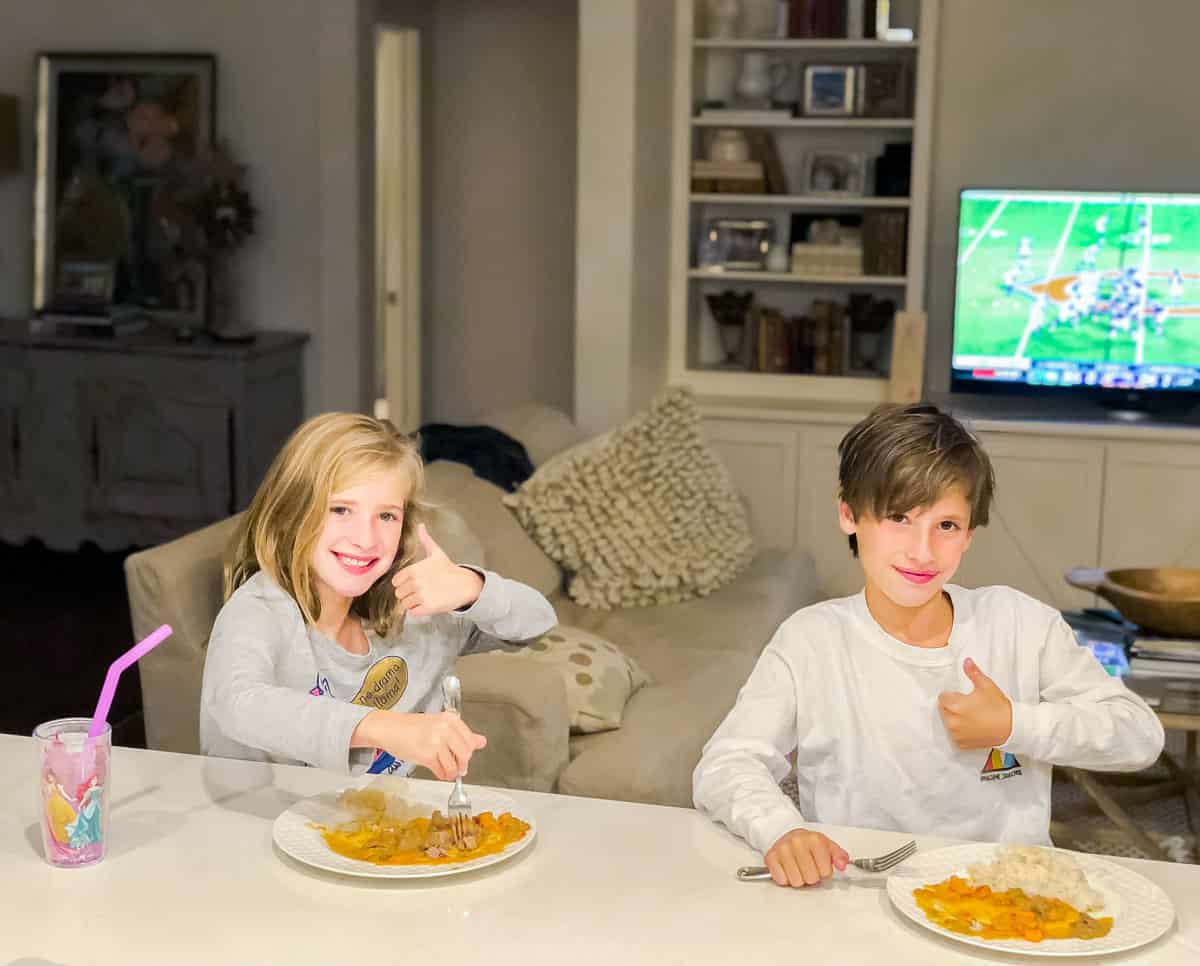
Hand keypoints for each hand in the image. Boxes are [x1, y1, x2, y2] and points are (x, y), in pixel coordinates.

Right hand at [352, 710, 486, 779]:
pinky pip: (442, 771)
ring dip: (452, 772)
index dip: (468, 752)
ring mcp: (436, 742)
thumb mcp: (439, 725)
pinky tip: (438, 772)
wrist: (389, 728)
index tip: (463, 756)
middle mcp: (445, 729)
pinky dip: (442, 775)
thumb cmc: (411, 727)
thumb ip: (461, 734)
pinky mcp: (427, 755)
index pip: (470, 740)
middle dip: (462, 764)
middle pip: (466, 754)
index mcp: (450, 719)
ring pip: (455, 765)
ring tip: (446, 770)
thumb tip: (481, 742)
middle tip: (457, 767)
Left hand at [392, 524, 484, 615]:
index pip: (395, 582)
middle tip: (420, 591)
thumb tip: (421, 525)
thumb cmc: (449, 569)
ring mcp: (422, 595)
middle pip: (399, 594)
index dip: (403, 583)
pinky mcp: (428, 607)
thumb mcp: (436, 553)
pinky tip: (428, 604)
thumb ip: (425, 540)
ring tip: (425, 597)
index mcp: (414, 569)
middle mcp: (416, 582)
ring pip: (405, 604)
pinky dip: (419, 610)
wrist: (465, 584)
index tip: (414, 583)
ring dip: (413, 602)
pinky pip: (413, 612)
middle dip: (408, 594)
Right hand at [764, 828, 848, 887]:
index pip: (825, 872)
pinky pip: (781, 880)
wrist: (790, 836)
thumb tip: (842, 864)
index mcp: (814, 839)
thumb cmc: (810, 845)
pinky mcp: (770, 857)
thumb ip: (840, 856)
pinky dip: (785, 878)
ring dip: (798, 878)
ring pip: (796, 882)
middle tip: (808, 866)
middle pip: (811, 878)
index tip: (820, 864)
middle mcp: (797, 842)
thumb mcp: (828, 847)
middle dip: (811, 876)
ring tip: (798, 867)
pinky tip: (787, 868)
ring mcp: (782, 849)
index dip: (824, 871)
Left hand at [938, 657, 1012, 749]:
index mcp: (955, 705)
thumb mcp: (986, 686)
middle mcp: (952, 721)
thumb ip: (973, 672)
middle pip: (943, 709)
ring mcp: (956, 734)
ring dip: (955, 719)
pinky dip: (960, 732)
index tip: (962, 697)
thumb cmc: (999, 708)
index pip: (942, 697)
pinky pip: (954, 735)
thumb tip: (966, 662)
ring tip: (971, 717)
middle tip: (968, 706)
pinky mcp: (961, 744)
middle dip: (952, 706)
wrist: (1012, 728)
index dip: (952, 695)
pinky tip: (972, 727)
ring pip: (948, 722)